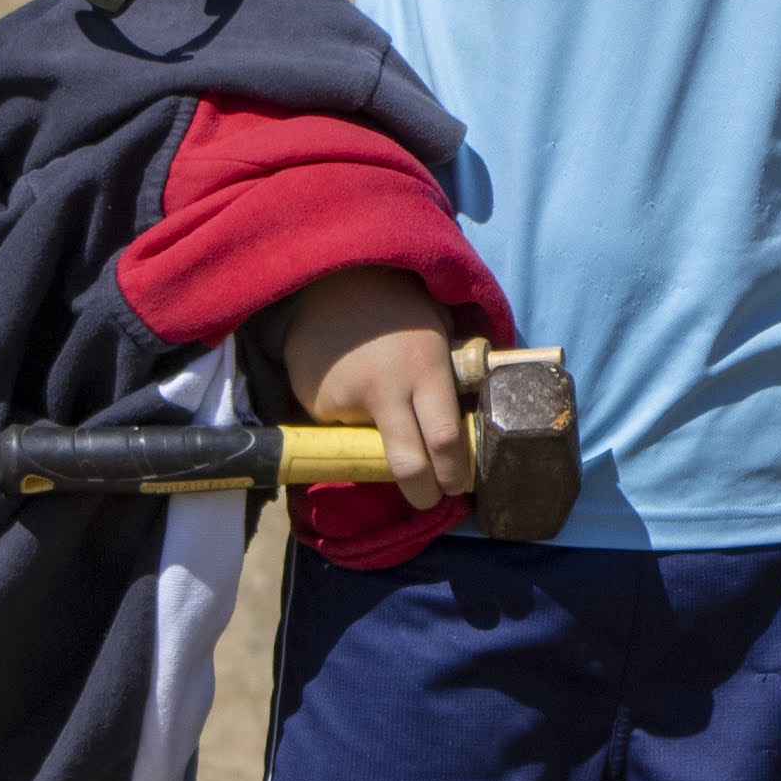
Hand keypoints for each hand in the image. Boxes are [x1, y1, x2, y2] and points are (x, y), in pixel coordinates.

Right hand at [276, 267, 469, 503]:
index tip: (457, 487)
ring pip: (371, 446)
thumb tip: (465, 429)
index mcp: (426, 369)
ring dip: (379, 442)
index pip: (445, 439)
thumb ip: (448, 377)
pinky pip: (341, 428)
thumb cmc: (400, 308)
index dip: (454, 473)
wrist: (333, 281)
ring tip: (377, 401)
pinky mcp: (316, 404)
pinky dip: (348, 421)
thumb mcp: (438, 333)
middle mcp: (386, 388)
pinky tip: (349, 385)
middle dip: (423, 492)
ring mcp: (346, 399)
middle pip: (409, 465)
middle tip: (429, 498)